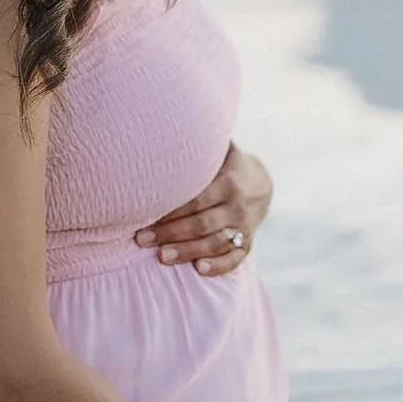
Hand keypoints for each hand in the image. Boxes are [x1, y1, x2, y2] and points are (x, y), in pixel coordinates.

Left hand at [135, 141, 272, 275]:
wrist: (260, 183)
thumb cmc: (224, 165)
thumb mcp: (218, 152)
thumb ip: (198, 151)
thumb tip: (162, 132)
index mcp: (228, 183)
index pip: (196, 201)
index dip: (170, 212)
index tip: (144, 218)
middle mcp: (238, 206)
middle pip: (201, 224)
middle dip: (170, 233)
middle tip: (142, 239)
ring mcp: (245, 227)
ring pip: (215, 244)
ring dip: (188, 252)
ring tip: (162, 256)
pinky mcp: (248, 243)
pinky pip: (234, 259)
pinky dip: (218, 266)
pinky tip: (198, 269)